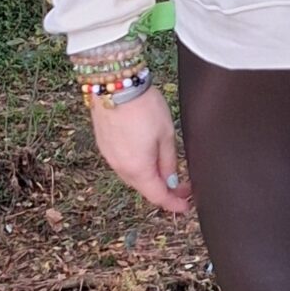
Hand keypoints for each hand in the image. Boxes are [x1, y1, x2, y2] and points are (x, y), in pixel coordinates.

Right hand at [88, 83, 192, 215]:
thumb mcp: (166, 135)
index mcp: (138, 169)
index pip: (157, 196)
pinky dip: (138, 165)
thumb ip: (169, 162)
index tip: (186, 206)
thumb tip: (171, 180)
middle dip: (164, 190)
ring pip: (133, 176)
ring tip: (167, 168)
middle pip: (145, 187)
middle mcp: (120, 167)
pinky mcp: (104, 144)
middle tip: (183, 185)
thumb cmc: (144, 107)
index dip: (174, 204)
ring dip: (150, 177)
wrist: (116, 85)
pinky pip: (123, 163)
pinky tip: (147, 155)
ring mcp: (109, 156)